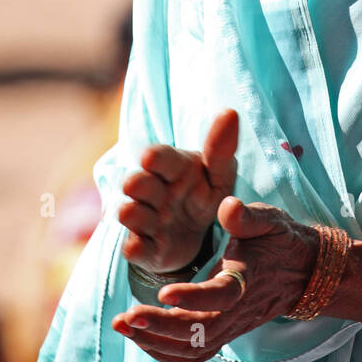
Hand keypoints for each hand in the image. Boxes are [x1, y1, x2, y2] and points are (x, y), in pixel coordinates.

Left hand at [111, 197, 319, 361]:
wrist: (303, 272)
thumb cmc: (279, 241)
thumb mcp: (269, 220)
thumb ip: (248, 216)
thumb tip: (227, 206)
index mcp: (246, 280)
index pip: (221, 297)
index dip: (193, 298)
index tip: (163, 291)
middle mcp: (237, 311)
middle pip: (199, 332)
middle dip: (160, 327)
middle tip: (126, 317)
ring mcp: (231, 328)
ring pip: (193, 349)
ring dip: (155, 343)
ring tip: (123, 326)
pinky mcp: (223, 334)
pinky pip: (194, 355)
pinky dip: (164, 353)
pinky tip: (139, 338)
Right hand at [119, 108, 237, 274]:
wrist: (196, 233)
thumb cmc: (204, 192)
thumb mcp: (219, 173)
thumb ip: (222, 148)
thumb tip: (230, 112)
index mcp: (171, 168)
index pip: (160, 157)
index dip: (155, 157)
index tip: (150, 157)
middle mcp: (152, 192)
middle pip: (138, 183)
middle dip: (136, 183)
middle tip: (136, 184)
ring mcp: (147, 220)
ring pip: (132, 214)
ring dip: (131, 213)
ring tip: (131, 212)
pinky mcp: (147, 249)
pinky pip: (136, 248)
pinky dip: (134, 248)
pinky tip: (135, 247)